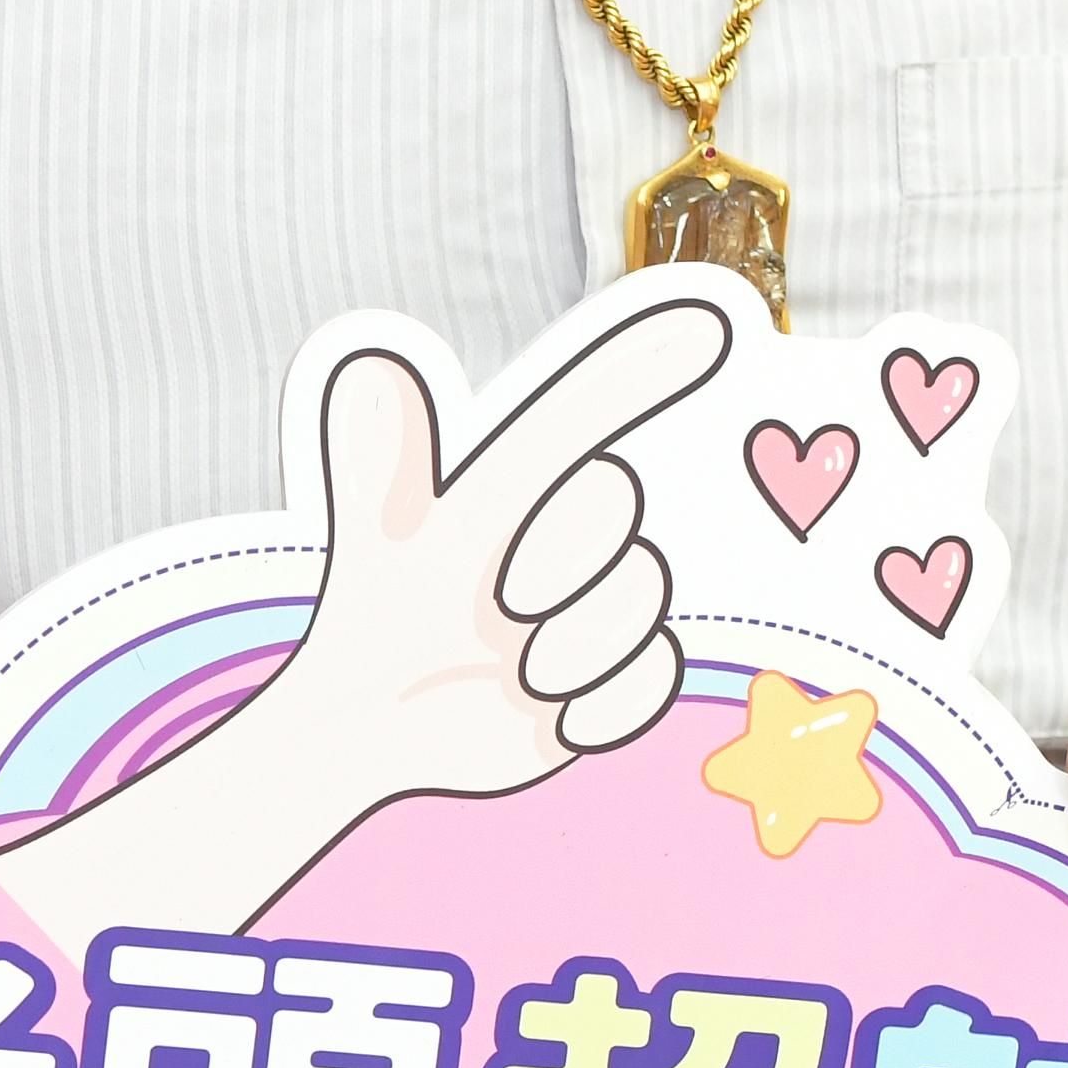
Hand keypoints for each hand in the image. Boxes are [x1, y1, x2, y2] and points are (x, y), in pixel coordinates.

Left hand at [0, 291, 737, 943]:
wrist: (346, 741)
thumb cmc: (350, 634)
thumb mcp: (358, 549)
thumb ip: (372, 455)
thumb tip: (378, 356)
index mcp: (500, 493)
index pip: (579, 415)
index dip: (642, 360)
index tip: (720, 325)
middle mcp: (563, 545)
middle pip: (609, 514)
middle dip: (549, 561)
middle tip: (486, 604)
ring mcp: (592, 619)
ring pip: (632, 604)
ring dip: (557, 645)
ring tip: (488, 667)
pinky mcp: (606, 694)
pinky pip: (639, 682)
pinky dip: (583, 704)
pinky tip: (529, 710)